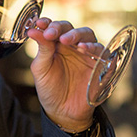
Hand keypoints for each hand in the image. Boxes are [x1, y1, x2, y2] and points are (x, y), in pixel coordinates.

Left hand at [26, 17, 103, 131]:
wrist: (63, 113)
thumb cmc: (50, 89)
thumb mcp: (41, 69)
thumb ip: (41, 49)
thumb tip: (33, 30)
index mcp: (57, 45)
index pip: (55, 28)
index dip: (48, 23)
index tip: (39, 23)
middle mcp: (73, 47)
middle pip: (72, 29)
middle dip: (61, 28)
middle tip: (52, 33)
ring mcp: (87, 55)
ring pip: (88, 36)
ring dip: (78, 35)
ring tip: (67, 41)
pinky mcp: (100, 65)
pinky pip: (102, 52)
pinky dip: (94, 48)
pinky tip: (84, 49)